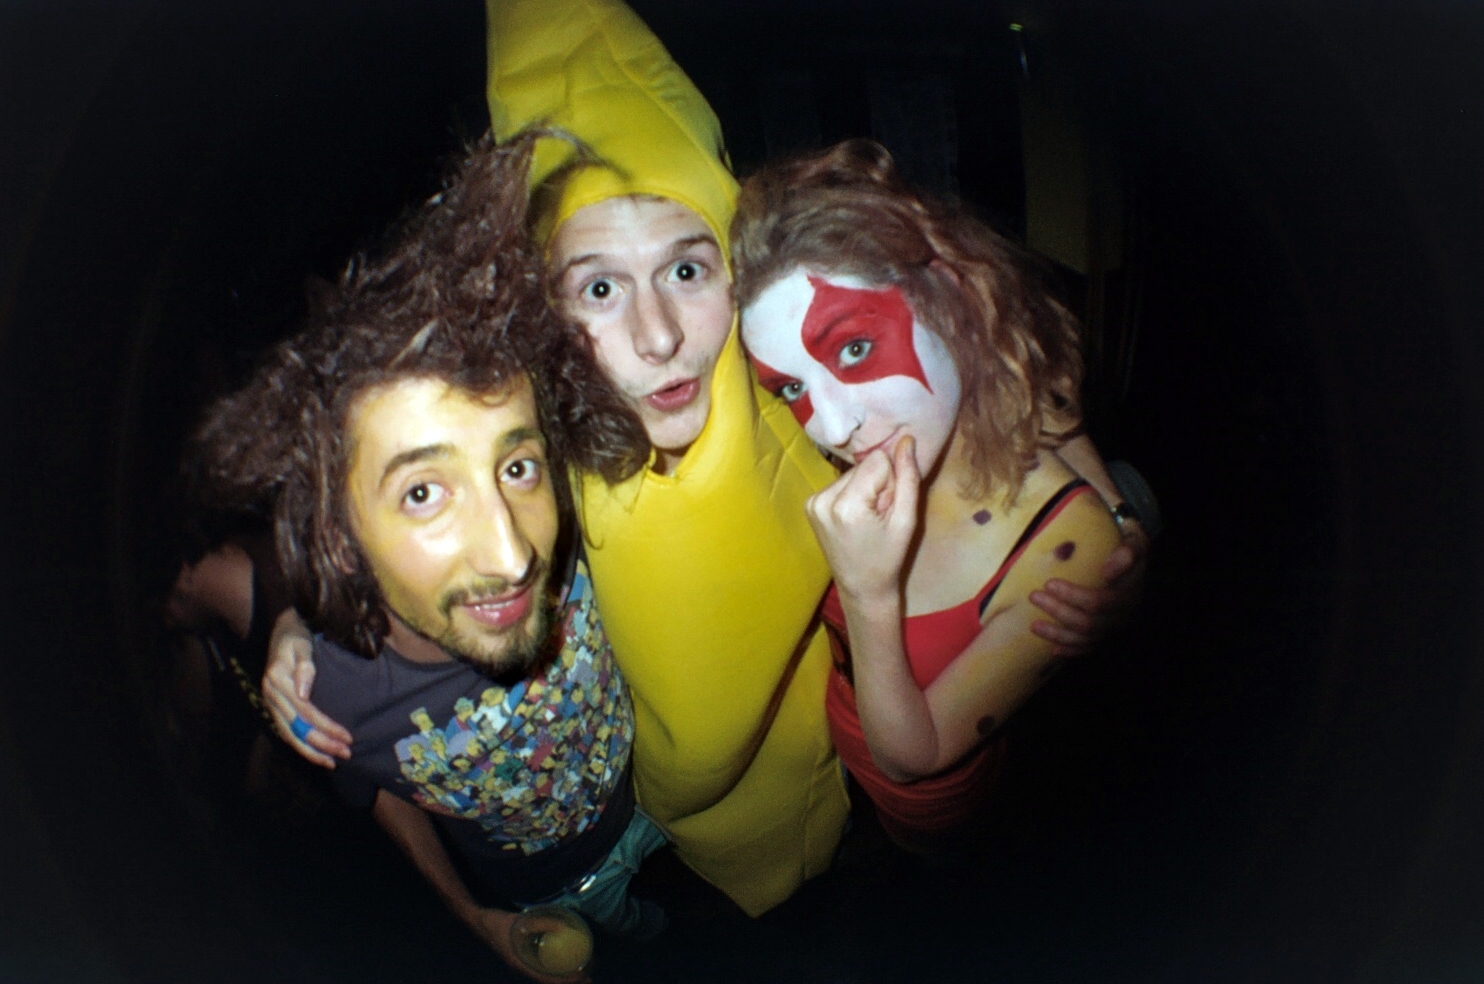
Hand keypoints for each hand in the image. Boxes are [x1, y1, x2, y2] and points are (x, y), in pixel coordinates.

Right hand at [262, 607, 351, 765]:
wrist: (282, 628)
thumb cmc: (297, 634)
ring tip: (332, 762)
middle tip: (346, 754)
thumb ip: (305, 665)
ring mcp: (270, 702)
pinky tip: (316, 753)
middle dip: (322, 744)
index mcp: (278, 680)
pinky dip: (300, 745)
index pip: (305, 712)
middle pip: (297, 728)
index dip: (326, 727)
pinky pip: (285, 731)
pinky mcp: (274, 706)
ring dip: (311, 750)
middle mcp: (271, 695)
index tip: (347, 737)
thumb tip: (303, 693)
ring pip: (289, 734)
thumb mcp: (303, 643)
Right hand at [469, 907, 590, 983]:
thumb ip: (541, 923)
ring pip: (547, 973)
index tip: (582, 979)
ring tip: (584, 971)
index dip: (565, 981)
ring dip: (564, 975)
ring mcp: (523, 962)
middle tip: (590, 977)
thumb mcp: (519, 921)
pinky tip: (566, 957)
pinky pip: (543, 964)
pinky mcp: (524, 956)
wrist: (479, 921)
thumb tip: (563, 927)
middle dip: (569, 981)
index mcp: (520, 964)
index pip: (546, 978)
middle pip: (550, 979)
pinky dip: (556, 964)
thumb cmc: (497, 922)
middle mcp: (523, 966)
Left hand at [806, 437, 920, 605]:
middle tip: (879, 516)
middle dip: (877, 484)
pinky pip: (840, 483)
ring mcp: (813, 502)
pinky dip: (852, 495)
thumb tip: (907, 440)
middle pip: (863, 465)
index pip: (877, 460)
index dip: (891, 480)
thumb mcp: (906, 520)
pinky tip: (855, 519)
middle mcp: (823, 499)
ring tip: (867, 520)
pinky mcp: (810, 504)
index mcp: (846, 505)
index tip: (889, 507)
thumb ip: (908, 477)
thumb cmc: (888, 558)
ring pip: (851, 472)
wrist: (861, 588)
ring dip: (864, 490)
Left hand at [1029, 520, 1148, 655]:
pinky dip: (1070, 650)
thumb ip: (1126, 552)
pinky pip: (1088, 648)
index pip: (1097, 602)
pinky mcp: (1108, 635)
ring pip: (1085, 639)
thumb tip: (1106, 572)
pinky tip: (1053, 650)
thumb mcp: (1134, 539)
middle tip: (1033, 597)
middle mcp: (1123, 616)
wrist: (1137, 559)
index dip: (1072, 595)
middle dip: (1057, 612)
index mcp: (1129, 594)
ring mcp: (1115, 628)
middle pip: (1087, 623)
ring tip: (1033, 626)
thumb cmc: (1128, 544)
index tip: (1048, 583)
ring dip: (1057, 635)